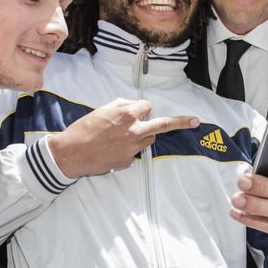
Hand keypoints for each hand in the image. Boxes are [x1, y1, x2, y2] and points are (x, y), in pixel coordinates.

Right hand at [47, 98, 198, 177]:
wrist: (71, 153)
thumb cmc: (84, 128)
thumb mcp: (102, 109)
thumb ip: (122, 106)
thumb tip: (136, 106)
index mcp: (127, 114)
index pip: (146, 106)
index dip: (141, 108)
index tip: (141, 109)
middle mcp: (134, 130)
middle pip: (163, 124)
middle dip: (181, 122)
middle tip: (196, 121)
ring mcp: (133, 148)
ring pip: (148, 138)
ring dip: (142, 135)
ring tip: (120, 137)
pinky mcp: (128, 161)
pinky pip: (135, 152)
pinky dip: (128, 149)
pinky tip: (112, 149)